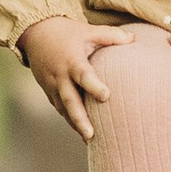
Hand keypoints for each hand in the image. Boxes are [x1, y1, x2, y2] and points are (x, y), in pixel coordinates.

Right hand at [22, 14, 108, 141]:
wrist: (35, 34)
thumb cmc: (66, 33)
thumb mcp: (87, 30)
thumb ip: (110, 36)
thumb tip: (134, 40)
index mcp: (72, 61)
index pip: (83, 75)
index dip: (93, 85)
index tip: (106, 96)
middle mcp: (60, 76)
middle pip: (70, 101)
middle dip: (80, 119)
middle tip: (91, 135)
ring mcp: (52, 86)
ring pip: (64, 109)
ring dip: (75, 124)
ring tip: (90, 141)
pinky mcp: (49, 92)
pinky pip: (60, 108)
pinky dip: (70, 120)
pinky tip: (83, 134)